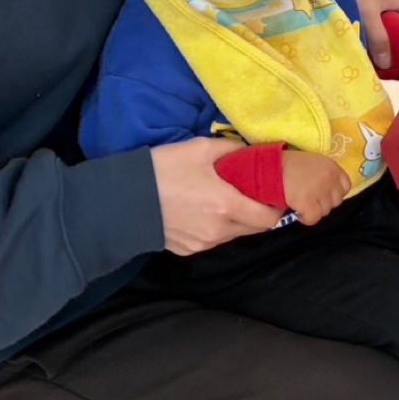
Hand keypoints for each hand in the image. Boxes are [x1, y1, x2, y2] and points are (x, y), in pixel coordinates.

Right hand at [152, 138, 283, 254]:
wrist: (122, 198)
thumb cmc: (163, 169)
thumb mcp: (200, 149)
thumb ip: (232, 149)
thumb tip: (251, 151)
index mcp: (227, 206)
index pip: (269, 219)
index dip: (276, 208)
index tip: (273, 194)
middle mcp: (218, 231)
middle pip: (254, 229)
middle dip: (259, 213)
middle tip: (252, 195)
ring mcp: (201, 244)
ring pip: (233, 235)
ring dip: (237, 221)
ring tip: (227, 200)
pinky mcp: (186, 250)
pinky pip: (212, 240)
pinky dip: (216, 228)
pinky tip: (204, 211)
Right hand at [282, 151, 352, 224]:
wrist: (269, 168)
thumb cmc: (288, 165)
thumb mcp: (312, 163)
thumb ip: (324, 175)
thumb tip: (328, 192)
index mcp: (331, 166)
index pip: (345, 186)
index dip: (334, 193)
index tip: (323, 194)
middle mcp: (330, 178)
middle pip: (336, 201)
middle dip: (323, 202)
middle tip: (309, 199)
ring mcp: (320, 191)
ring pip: (325, 211)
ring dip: (313, 210)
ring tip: (300, 202)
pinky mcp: (308, 203)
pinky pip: (313, 218)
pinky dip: (305, 218)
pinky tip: (297, 211)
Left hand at [346, 0, 398, 68]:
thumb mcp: (369, 14)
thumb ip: (378, 37)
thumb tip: (387, 64)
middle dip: (398, 53)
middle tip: (391, 71)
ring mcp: (388, 12)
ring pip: (390, 35)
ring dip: (385, 48)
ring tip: (381, 67)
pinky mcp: (375, 14)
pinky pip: (380, 32)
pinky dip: (376, 42)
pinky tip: (371, 54)